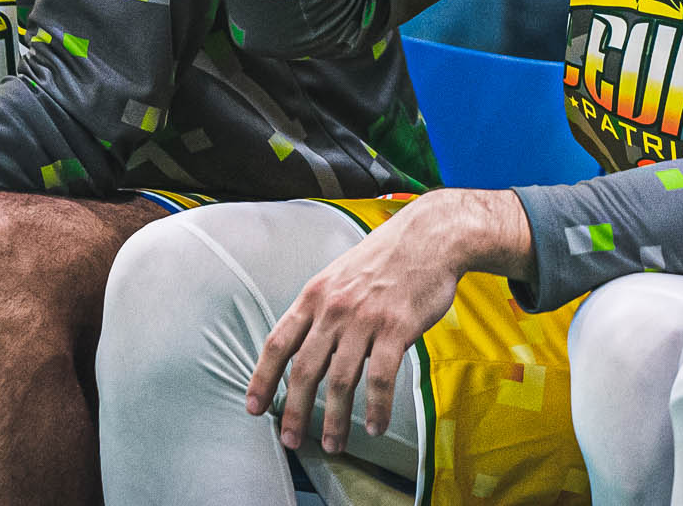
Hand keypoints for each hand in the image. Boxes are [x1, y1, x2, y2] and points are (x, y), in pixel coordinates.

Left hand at [247, 189, 529, 453]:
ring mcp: (364, 319)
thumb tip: (303, 347)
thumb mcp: (339, 275)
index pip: (278, 343)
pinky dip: (376, 409)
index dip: (262, 379)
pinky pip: (380, 379)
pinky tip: (374, 427)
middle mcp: (333, 309)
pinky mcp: (396, 328)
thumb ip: (320, 309)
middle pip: (304, 370)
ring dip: (334, 420)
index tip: (253, 407)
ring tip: (334, 445)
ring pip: (339, 381)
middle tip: (291, 441)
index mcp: (314, 296)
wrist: (429, 237)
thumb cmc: (385, 259)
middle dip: (293, 412)